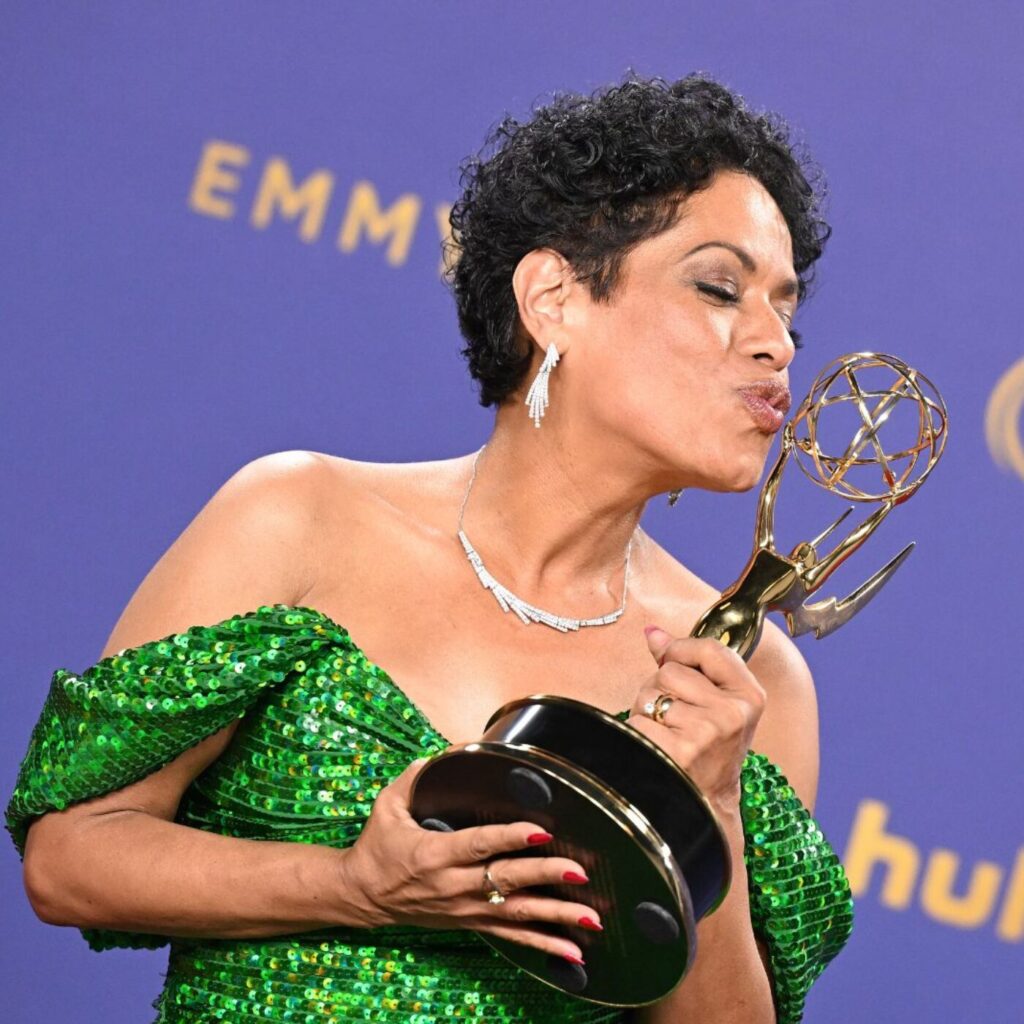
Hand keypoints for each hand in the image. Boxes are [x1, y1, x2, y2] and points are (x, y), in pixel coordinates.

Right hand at [339, 759, 600, 962]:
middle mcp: (453, 885)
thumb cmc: (378, 846)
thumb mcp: (388, 804)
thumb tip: (453, 750)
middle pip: (505, 880)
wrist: (362, 896)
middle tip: (578, 869)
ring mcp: (465, 909)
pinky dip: (544, 944)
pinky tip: (573, 950)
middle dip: (545, 874)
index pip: (479, 845)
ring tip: (590, 916)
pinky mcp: (471, 923)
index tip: (541, 829)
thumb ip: (417, 775)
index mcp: (434, 854)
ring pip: (516, 913)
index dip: (510, 837)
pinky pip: (512, 936)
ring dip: (555, 916)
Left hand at [626, 626, 766, 813]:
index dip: (681, 650)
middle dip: (661, 688)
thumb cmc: (710, 748)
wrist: (707, 805)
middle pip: (669, 671)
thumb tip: (652, 632)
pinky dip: (638, 732)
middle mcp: (731, 714)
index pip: (709, 649)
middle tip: (675, 716)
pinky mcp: (676, 752)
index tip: (674, 659)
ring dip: (647, 711)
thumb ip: (687, 662)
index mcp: (749, 696)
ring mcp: (704, 734)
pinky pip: (637, 722)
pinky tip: (657, 748)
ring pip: (649, 695)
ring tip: (666, 732)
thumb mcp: (716, 703)